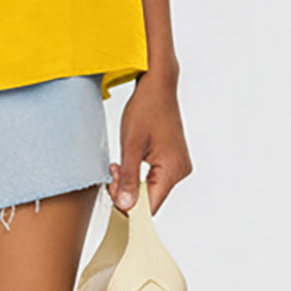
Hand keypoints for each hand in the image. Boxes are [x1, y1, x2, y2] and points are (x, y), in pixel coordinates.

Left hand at [107, 68, 192, 216]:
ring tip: (118, 164)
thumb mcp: (130, 144)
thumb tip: (126, 206)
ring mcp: (179, 165)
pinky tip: (128, 161)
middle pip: (150, 198)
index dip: (128, 205)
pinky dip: (139, 173)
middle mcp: (180, 171)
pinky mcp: (174, 159)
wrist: (158, 84)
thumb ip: (128, 178)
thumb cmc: (145, 108)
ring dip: (132, 181)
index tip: (111, 192)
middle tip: (112, 171)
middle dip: (127, 190)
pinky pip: (155, 177)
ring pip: (151, 188)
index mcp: (172, 170)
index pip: (150, 206)